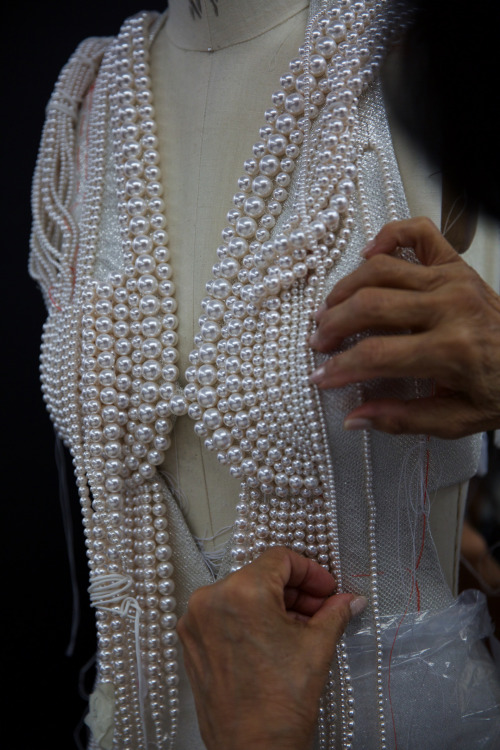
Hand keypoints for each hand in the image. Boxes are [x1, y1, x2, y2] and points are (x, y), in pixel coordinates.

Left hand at [177, 546, 364, 749]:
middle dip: (295, 591)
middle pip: (261, 576)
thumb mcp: (316, 647)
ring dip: (274, 606)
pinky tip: (275, 639)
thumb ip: (334, 613)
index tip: (325, 588)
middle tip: (320, 608)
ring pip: (242, 595)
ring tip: (301, 628)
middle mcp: (211, 600)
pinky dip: (250, 620)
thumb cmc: (278, 707)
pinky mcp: (191, 642)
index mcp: (241, 592)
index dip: (310, 571)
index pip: (280, 559)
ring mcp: (196, 622)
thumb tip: (348, 600)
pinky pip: (225, 615)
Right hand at [309, 217, 499, 438]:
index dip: (340, 368)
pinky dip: (388, 236)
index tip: (320, 377)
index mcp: (451, 350)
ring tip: (329, 310)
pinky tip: (367, 255)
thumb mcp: (457, 419)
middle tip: (319, 343)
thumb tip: (355, 419)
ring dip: (345, 289)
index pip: (376, 355)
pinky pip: (418, 233)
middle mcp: (449, 307)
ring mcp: (452, 279)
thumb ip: (403, 420)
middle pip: (370, 306)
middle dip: (334, 326)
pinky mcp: (456, 265)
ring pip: (381, 270)